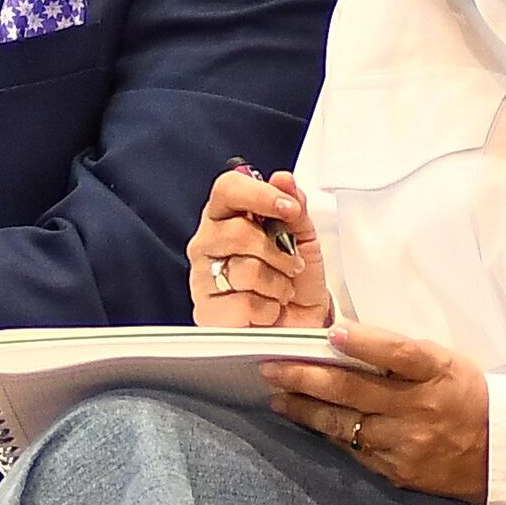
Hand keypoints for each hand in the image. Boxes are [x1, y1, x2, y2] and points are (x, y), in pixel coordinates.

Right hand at [187, 166, 331, 329]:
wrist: (301, 325)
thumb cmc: (296, 280)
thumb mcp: (304, 238)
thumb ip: (294, 207)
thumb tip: (283, 180)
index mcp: (226, 217)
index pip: (228, 189)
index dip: (259, 194)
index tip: (288, 208)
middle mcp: (207, 243)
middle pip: (238, 231)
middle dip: (277, 251)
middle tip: (291, 263)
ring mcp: (202, 278)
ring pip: (245, 270)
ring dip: (277, 284)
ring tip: (279, 290)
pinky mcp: (206, 312)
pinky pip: (244, 303)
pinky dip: (267, 310)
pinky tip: (265, 310)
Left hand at [265, 326, 484, 499]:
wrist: (496, 453)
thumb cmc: (463, 395)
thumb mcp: (444, 363)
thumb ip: (400, 353)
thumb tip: (343, 338)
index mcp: (437, 372)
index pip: (399, 353)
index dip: (365, 343)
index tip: (332, 333)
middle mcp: (421, 409)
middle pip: (354, 391)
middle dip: (305, 378)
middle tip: (271, 368)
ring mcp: (406, 443)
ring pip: (343, 425)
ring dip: (304, 409)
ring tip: (278, 396)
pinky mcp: (396, 470)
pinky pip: (352, 449)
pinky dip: (327, 432)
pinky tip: (307, 420)